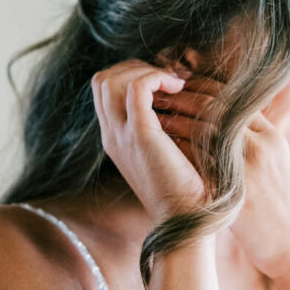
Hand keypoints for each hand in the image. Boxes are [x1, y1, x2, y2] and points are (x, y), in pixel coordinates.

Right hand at [91, 59, 209, 227]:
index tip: (165, 83)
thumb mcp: (168, 155)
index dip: (132, 76)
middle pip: (102, 80)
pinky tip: (178, 88)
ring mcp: (120, 135)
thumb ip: (163, 131)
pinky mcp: (138, 134)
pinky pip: (136, 87)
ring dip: (145, 70)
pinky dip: (156, 77)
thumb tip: (178, 103)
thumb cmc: (187, 192)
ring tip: (174, 83)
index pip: (105, 91)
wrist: (185, 221)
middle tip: (169, 79)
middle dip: (135, 68)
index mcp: (115, 140)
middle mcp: (111, 136)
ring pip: (111, 79)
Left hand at [153, 75, 289, 277]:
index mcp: (273, 137)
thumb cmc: (287, 215)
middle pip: (218, 104)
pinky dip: (178, 144)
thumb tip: (230, 136)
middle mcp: (262, 143)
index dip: (205, 90)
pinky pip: (200, 154)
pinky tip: (160, 143)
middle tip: (161, 93)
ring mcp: (249, 162)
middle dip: (186, 96)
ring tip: (154, 113)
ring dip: (177, 115)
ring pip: (206, 123)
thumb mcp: (280, 170)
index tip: (183, 88)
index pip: (236, 98)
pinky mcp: (236, 185)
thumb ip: (257, 148)